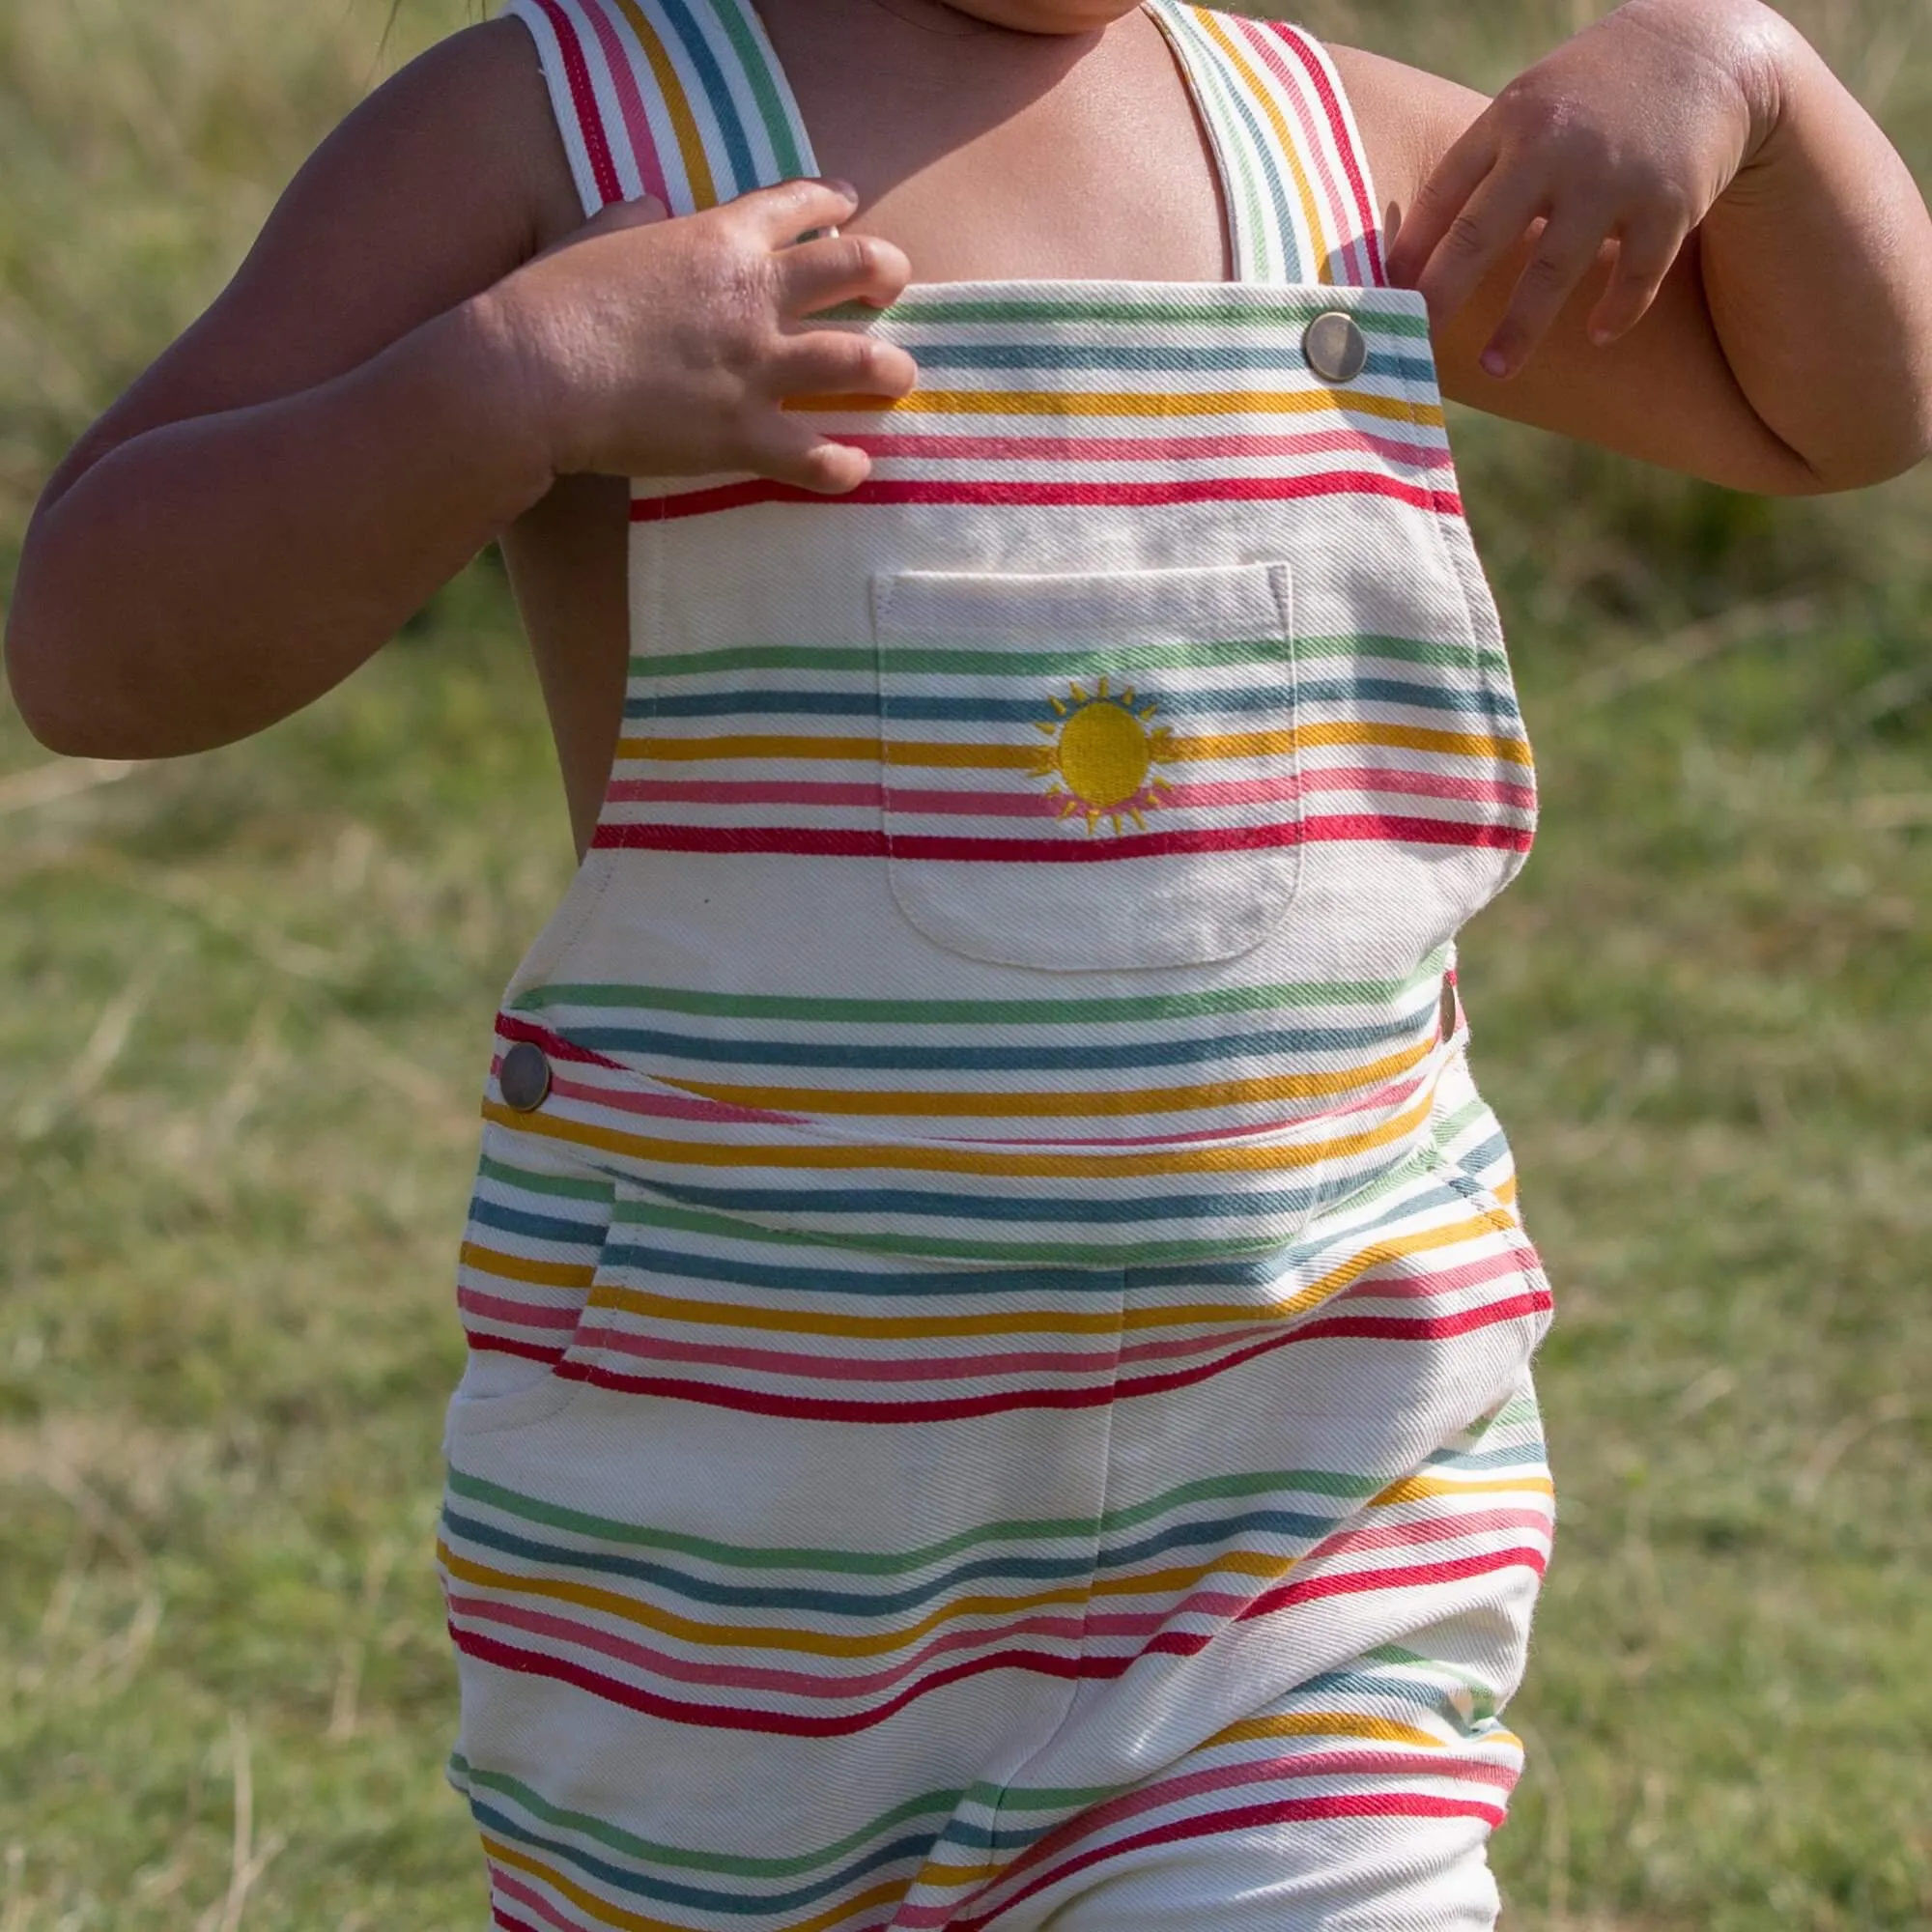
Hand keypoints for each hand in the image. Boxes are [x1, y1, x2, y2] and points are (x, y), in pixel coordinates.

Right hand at [485, 178, 915, 490]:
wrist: (529, 375)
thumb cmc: (547, 301)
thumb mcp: (592, 236)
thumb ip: (633, 219)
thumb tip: (652, 206)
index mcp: (718, 238)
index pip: (798, 205)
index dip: (832, 201)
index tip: (848, 205)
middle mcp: (754, 295)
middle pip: (859, 267)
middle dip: (888, 273)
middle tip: (892, 290)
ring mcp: (757, 366)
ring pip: (861, 362)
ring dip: (891, 368)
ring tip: (900, 377)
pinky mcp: (745, 434)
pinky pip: (818, 455)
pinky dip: (844, 464)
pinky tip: (858, 469)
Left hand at [1386, 0, 1796, 377]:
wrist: (1708, 51)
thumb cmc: (1592, 97)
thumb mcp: (1530, 106)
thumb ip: (1478, 168)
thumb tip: (1407, 256)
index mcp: (1512, 122)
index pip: (1443, 195)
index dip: (1408, 254)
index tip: (1380, 302)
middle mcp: (1556, 148)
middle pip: (1481, 235)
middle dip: (1442, 296)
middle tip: (1414, 345)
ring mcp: (1613, 179)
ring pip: (1553, 270)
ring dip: (1521, 328)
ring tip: (1494, 370)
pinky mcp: (1669, 205)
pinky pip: (1634, 277)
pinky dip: (1616, 312)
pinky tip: (1596, 335)